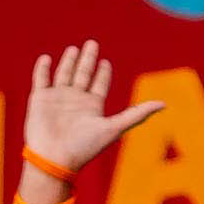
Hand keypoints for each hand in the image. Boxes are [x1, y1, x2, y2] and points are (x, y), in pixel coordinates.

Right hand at [22, 40, 161, 174]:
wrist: (54, 159)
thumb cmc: (84, 147)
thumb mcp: (114, 128)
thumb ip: (137, 114)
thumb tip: (164, 104)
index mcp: (92, 106)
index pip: (99, 84)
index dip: (103, 73)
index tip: (105, 63)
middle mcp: (75, 101)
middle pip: (83, 74)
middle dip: (87, 59)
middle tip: (92, 44)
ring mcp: (57, 99)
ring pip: (63, 74)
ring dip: (68, 62)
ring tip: (74, 49)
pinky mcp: (39, 100)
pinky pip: (41, 80)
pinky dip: (42, 69)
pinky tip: (46, 58)